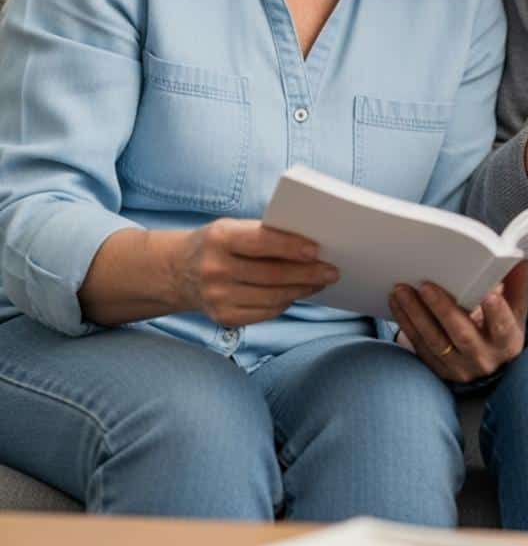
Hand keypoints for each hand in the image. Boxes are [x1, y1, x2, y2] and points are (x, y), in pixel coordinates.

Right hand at [172, 219, 337, 325]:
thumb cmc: (218, 243)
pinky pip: (263, 312)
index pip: (261, 242)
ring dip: (302, 290)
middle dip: (307, 273)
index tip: (317, 250)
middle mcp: (215, 269)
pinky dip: (284, 303)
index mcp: (220, 238)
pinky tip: (297, 294)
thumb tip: (309, 245)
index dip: (291, 246)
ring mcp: (217, 297)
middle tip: (332, 271)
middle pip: (272, 275)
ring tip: (321, 282)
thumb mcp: (233, 227)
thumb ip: (264, 234)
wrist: (177, 271)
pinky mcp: (222, 317)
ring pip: (271, 297)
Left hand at [389, 260, 527, 381]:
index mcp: (507, 342)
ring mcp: (458, 366)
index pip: (503, 326)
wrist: (486, 363)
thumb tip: (521, 260)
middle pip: (462, 334)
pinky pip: (418, 344)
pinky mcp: (437, 367)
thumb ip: (517, 285)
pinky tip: (397, 301)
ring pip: (434, 340)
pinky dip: (406, 322)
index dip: (496, 312)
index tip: (489, 293)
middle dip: (443, 309)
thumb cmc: (500, 328)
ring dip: (415, 314)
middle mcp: (483, 358)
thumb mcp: (515, 310)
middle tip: (426, 285)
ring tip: (401, 289)